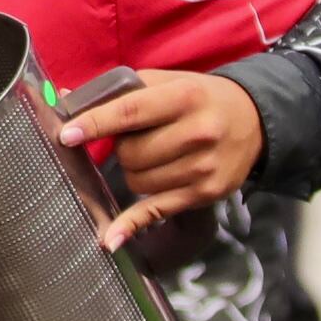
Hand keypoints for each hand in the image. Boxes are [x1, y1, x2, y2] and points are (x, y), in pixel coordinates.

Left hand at [57, 69, 265, 251]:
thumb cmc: (198, 97)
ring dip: (132, 171)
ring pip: (138, 181)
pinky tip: (110, 238)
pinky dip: (131, 225)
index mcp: (183, 98)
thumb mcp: (167, 82)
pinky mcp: (205, 194)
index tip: (66, 134)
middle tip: (134, 139)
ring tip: (151, 156)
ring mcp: (203, 168)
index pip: (130, 112)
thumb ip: (119, 91)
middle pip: (131, 153)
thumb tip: (66, 99)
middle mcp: (197, 134)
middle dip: (121, 149)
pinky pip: (157, 211)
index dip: (95, 123)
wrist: (255, 120)